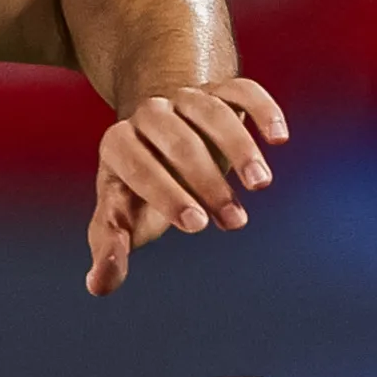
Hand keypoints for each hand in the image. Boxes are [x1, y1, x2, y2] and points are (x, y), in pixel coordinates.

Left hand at [86, 76, 290, 295]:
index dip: (166, 194)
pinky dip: (263, 110)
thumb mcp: (122, 214)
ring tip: (261, 186)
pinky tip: (279, 139)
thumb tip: (98, 286)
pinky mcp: (220, 90)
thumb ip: (110, 246)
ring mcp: (186, 98)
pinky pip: (242, 90)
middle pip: (177, 141)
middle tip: (234, 223)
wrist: (161, 134)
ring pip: (212, 113)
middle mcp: (149, 114)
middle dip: (207, 182)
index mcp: (118, 144)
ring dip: (240, 149)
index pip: (137, 165)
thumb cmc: (141, 188)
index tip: (197, 226)